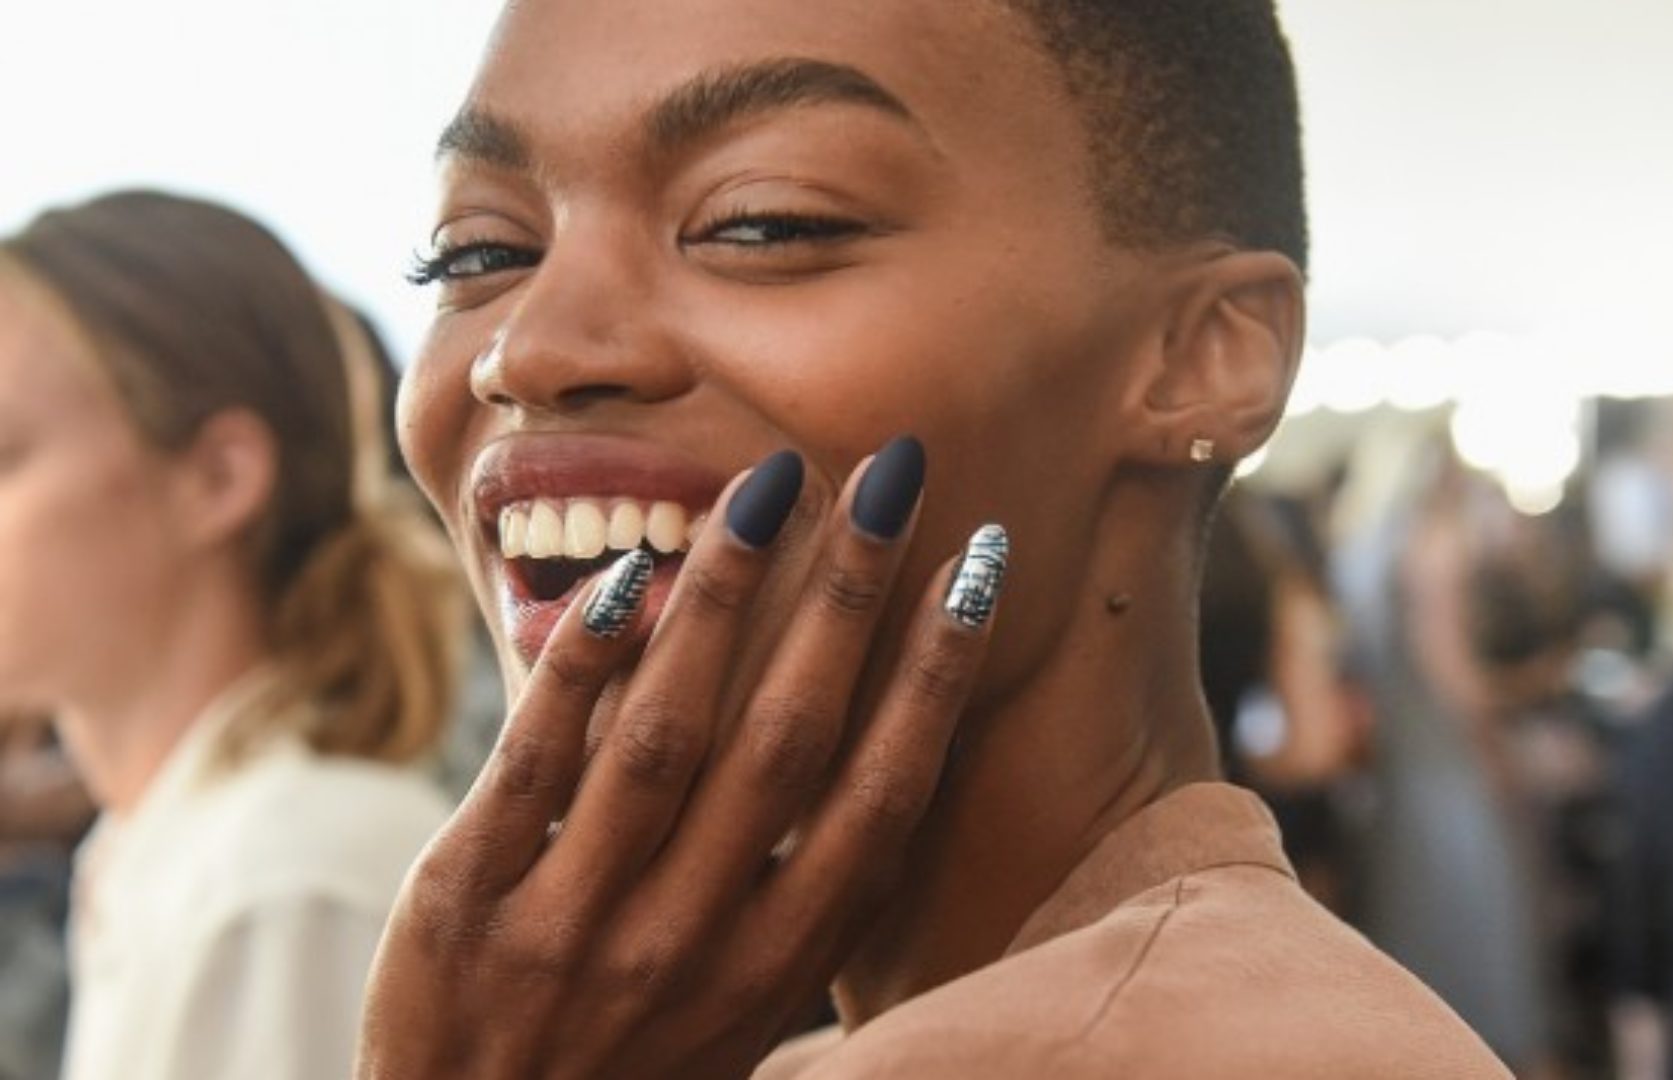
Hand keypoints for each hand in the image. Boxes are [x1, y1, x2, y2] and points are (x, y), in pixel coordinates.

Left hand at [357, 439, 1006, 1079]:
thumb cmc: (634, 1069)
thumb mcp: (748, 1011)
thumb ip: (807, 898)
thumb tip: (888, 752)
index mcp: (777, 966)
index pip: (882, 795)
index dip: (939, 672)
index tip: (979, 563)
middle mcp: (692, 943)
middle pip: (789, 739)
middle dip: (848, 594)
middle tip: (890, 472)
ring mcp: (574, 925)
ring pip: (666, 733)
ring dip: (725, 599)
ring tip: (767, 491)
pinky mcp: (464, 905)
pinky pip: (531, 763)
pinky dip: (584, 663)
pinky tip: (630, 574)